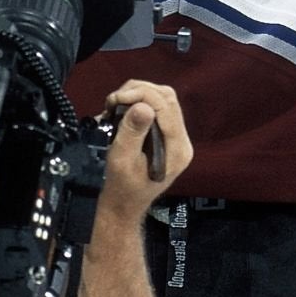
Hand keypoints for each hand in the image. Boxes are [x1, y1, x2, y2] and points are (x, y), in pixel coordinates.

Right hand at [98, 79, 191, 219]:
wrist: (123, 205)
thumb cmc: (122, 187)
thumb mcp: (122, 161)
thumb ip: (133, 133)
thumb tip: (142, 106)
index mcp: (177, 149)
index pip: (166, 106)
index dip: (141, 94)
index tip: (116, 99)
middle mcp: (182, 140)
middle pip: (166, 98)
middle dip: (138, 91)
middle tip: (113, 101)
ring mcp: (175, 137)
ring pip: (162, 99)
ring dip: (137, 94)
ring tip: (115, 104)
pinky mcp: (166, 135)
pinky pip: (157, 107)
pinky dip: (138, 101)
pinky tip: (122, 109)